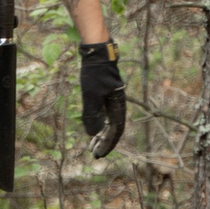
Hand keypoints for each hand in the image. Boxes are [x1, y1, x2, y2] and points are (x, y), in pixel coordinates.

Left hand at [80, 41, 126, 158]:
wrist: (97, 54)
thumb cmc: (95, 74)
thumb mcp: (91, 95)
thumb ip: (92, 114)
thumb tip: (93, 134)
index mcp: (118, 106)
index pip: (116, 131)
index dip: (108, 144)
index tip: (99, 154)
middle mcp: (117, 104)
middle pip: (113, 129)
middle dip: (104, 142)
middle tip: (93, 153)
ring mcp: (112, 100)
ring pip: (108, 122)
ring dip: (101, 135)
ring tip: (91, 145)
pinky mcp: (105, 95)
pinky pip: (104, 114)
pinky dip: (98, 123)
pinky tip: (92, 128)